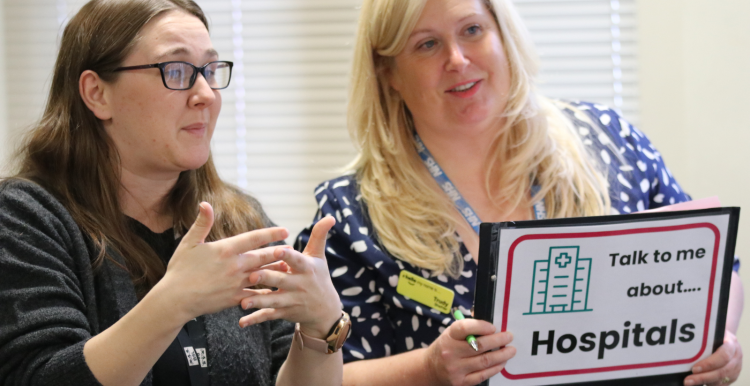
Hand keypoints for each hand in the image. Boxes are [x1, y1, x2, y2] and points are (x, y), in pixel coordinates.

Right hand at [156, 202, 288, 320]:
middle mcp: (234, 265)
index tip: (285, 230)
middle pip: (262, 257)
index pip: (253, 238)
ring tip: (288, 267)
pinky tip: (276, 289)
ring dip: (276, 270)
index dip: (271, 234)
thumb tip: (205, 203)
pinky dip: (266, 291)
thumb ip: (202, 224)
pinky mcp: (235, 298)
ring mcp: (236, 283)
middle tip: (292, 248)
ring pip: (262, 275)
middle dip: (278, 252)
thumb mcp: (189, 243)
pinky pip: (255, 294)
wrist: (175, 300)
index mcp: (225, 249)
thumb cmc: (180, 270)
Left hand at [239, 216, 341, 337]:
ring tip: (243, 302)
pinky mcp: (285, 313)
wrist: (325, 311)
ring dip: (258, 302)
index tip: (278, 250)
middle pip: (281, 281)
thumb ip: (319, 236)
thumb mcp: (319, 257)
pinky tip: (242, 322)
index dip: (288, 256)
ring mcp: (292, 301)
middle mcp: (300, 285)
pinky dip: (255, 319)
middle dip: (267, 279)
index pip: (297, 261)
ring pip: (273, 301)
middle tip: (251, 275)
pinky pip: (269, 316)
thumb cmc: (318, 277)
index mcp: (306, 269)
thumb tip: (329, 217)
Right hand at [424, 318, 515, 385]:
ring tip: (511, 350)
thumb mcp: (450, 333)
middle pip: (480, 345)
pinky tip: (502, 362)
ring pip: (485, 361)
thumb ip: (467, 326)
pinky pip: (483, 374)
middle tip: (509, 337)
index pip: (464, 328)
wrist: (430, 369)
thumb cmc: (445, 347)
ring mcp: (456, 369)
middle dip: (499, 340)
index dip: (481, 326)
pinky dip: (496, 368)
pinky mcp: (461, 382)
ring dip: (502, 355)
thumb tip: (487, 320)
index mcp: (448, 336)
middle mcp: (450, 352)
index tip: (493, 327)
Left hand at [685, 330, 741, 384]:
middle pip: (722, 371)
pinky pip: (723, 384)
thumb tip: (683, 346)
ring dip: (705, 382)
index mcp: (731, 344)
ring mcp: (736, 368)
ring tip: (690, 382)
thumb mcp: (711, 333)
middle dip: (703, 377)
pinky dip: (711, 384)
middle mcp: (736, 357)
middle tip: (688, 380)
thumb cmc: (714, 335)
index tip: (694, 369)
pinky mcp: (733, 376)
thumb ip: (702, 339)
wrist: (725, 339)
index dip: (709, 364)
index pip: (723, 356)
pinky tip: (699, 384)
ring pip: (722, 379)